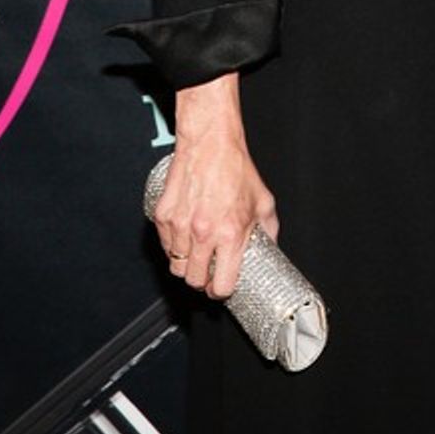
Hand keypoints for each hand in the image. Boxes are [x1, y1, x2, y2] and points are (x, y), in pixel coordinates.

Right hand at [154, 75, 277, 297]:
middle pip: (194, 281)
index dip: (222, 290)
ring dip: (187, 264)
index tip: (223, 286)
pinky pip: (165, 247)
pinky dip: (174, 247)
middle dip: (203, 280)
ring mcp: (180, 226)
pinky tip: (186, 235)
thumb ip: (268, 230)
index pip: (220, 285)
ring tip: (198, 251)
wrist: (210, 142)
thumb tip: (271, 249)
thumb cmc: (235, 167)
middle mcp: (203, 233)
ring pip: (176, 267)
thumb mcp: (263, 201)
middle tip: (210, 270)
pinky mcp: (163, 216)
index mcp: (230, 233)